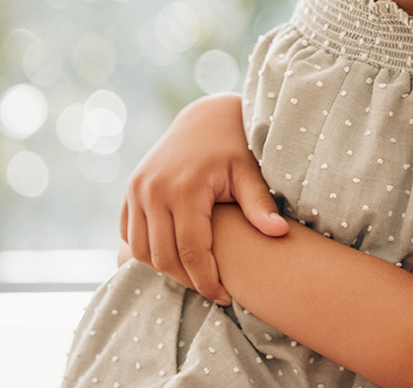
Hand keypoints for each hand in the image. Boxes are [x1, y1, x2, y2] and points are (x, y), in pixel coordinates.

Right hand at [120, 94, 287, 303]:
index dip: (207, 280)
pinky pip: (130, 235)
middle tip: (212, 291)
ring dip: (164, 270)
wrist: (206, 119)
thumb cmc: (234, 147)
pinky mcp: (129, 191)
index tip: (225, 296)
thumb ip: (260, 205)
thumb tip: (280, 233)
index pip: (191, 250)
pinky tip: (174, 258)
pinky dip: (147, 252)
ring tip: (195, 276)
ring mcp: (136, 190)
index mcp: (185, 188)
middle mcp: (154, 190)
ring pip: (141, 251)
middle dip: (187, 280)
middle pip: (163, 257)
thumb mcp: (250, 172)